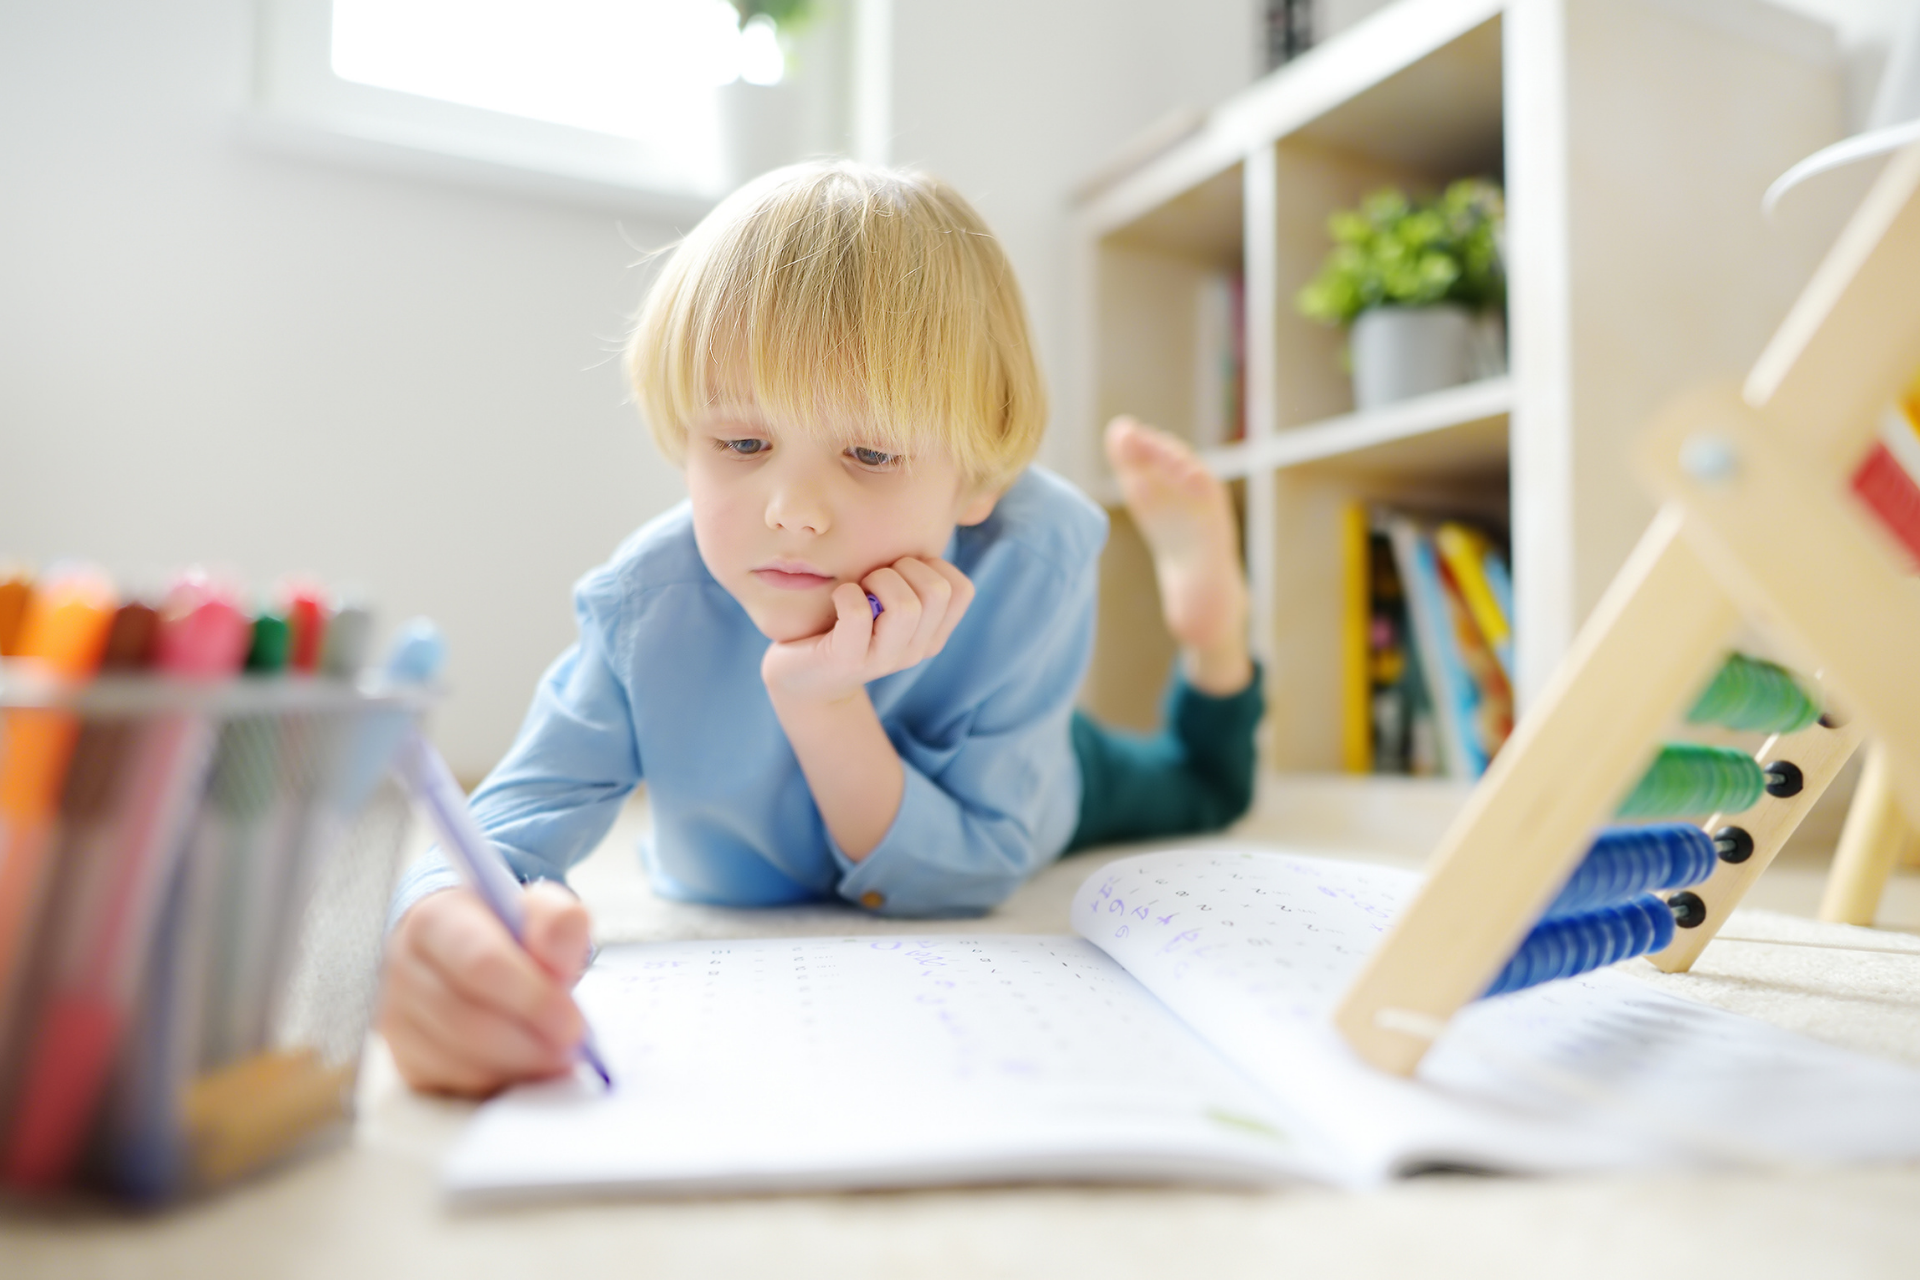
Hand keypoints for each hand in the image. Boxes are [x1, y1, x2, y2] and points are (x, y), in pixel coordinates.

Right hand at [378, 882, 592, 1096]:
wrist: (464, 952)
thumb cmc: (503, 932)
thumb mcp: (537, 910)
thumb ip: (557, 918)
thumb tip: (569, 927)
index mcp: (434, 920)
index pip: (480, 962)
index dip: (531, 997)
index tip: (572, 1022)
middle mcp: (404, 968)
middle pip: (465, 1019)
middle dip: (528, 1040)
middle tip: (571, 1046)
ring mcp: (397, 1018)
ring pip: (458, 1058)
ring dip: (518, 1065)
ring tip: (557, 1055)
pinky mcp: (406, 1059)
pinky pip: (454, 1083)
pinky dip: (499, 1081)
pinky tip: (527, 1066)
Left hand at [760, 556, 974, 704]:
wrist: (803, 679)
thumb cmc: (844, 626)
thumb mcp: (887, 604)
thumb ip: (909, 579)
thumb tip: (920, 531)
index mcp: (931, 635)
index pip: (962, 590)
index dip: (934, 565)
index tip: (902, 571)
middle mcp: (915, 651)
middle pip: (938, 592)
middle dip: (904, 567)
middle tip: (875, 577)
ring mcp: (883, 660)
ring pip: (906, 606)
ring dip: (878, 580)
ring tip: (859, 588)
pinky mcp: (847, 661)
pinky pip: (858, 613)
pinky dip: (846, 593)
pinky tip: (837, 597)